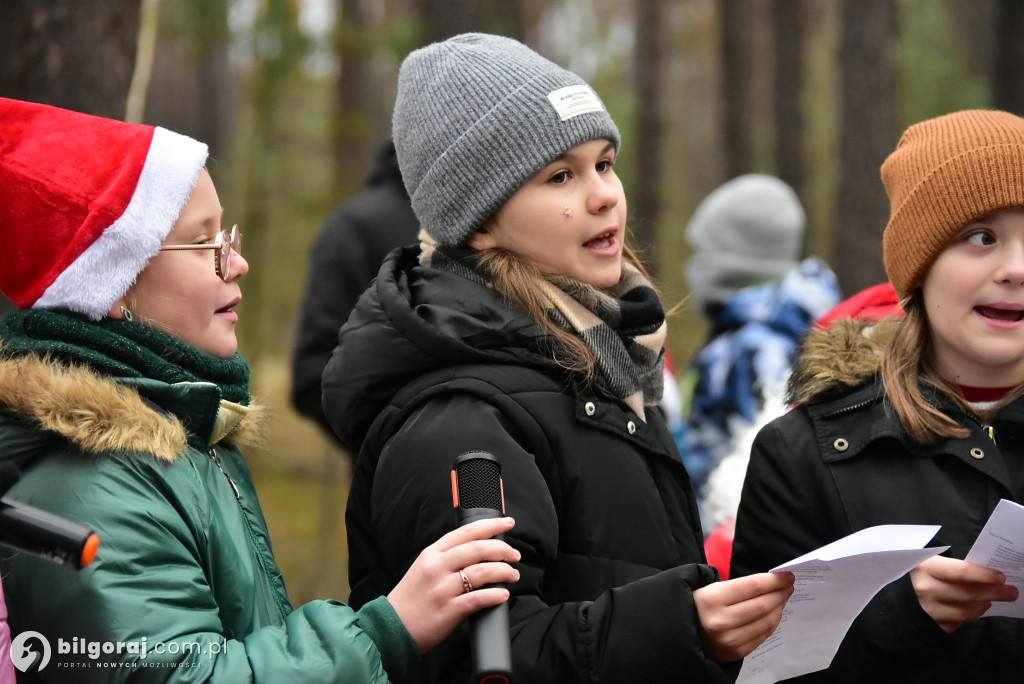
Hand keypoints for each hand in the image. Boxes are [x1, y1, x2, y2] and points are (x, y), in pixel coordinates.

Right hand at [388, 517, 520, 652]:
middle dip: (503, 549)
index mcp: (432, 554)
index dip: (491, 526)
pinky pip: (479, 598)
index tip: (507, 523)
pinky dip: (495, 595)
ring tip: (513, 575)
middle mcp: (437, 567)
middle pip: (478, 548)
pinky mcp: (449, 610)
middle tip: (515, 555)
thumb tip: (476, 550)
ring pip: (482, 571)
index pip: (466, 532)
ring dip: (504, 571)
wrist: (391, 628)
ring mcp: (442, 588)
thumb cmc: (410, 600)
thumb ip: (445, 557)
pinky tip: (503, 595)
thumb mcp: (422, 568)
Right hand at [694, 571, 794, 661]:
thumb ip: (740, 586)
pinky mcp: (736, 653)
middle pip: (763, 604)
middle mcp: (721, 621)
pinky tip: (775, 612)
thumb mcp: (711, 588)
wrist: (682, 633)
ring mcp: (730, 640)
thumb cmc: (698, 605)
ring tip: (783, 597)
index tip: (787, 575)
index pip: (753, 586)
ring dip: (779, 607)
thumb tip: (773, 583)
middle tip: (789, 585)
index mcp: (712, 599)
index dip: (774, 580)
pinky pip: (763, 635)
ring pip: (766, 621)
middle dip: (780, 593)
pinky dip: (772, 622)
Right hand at [910, 555, 1017, 632]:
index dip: (984, 575)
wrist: (881, 592)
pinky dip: (968, 616)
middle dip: (994, 592)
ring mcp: (926, 610)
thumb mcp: (921, 559)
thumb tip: (979, 570)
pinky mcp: (928, 625)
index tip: (1001, 576)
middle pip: (968, 593)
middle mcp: (924, 590)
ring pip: (965, 611)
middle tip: (1010, 591)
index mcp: (923, 567)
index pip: (961, 572)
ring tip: (990, 600)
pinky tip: (973, 609)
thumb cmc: (907, 572)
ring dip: (982, 605)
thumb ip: (946, 563)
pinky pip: (956, 623)